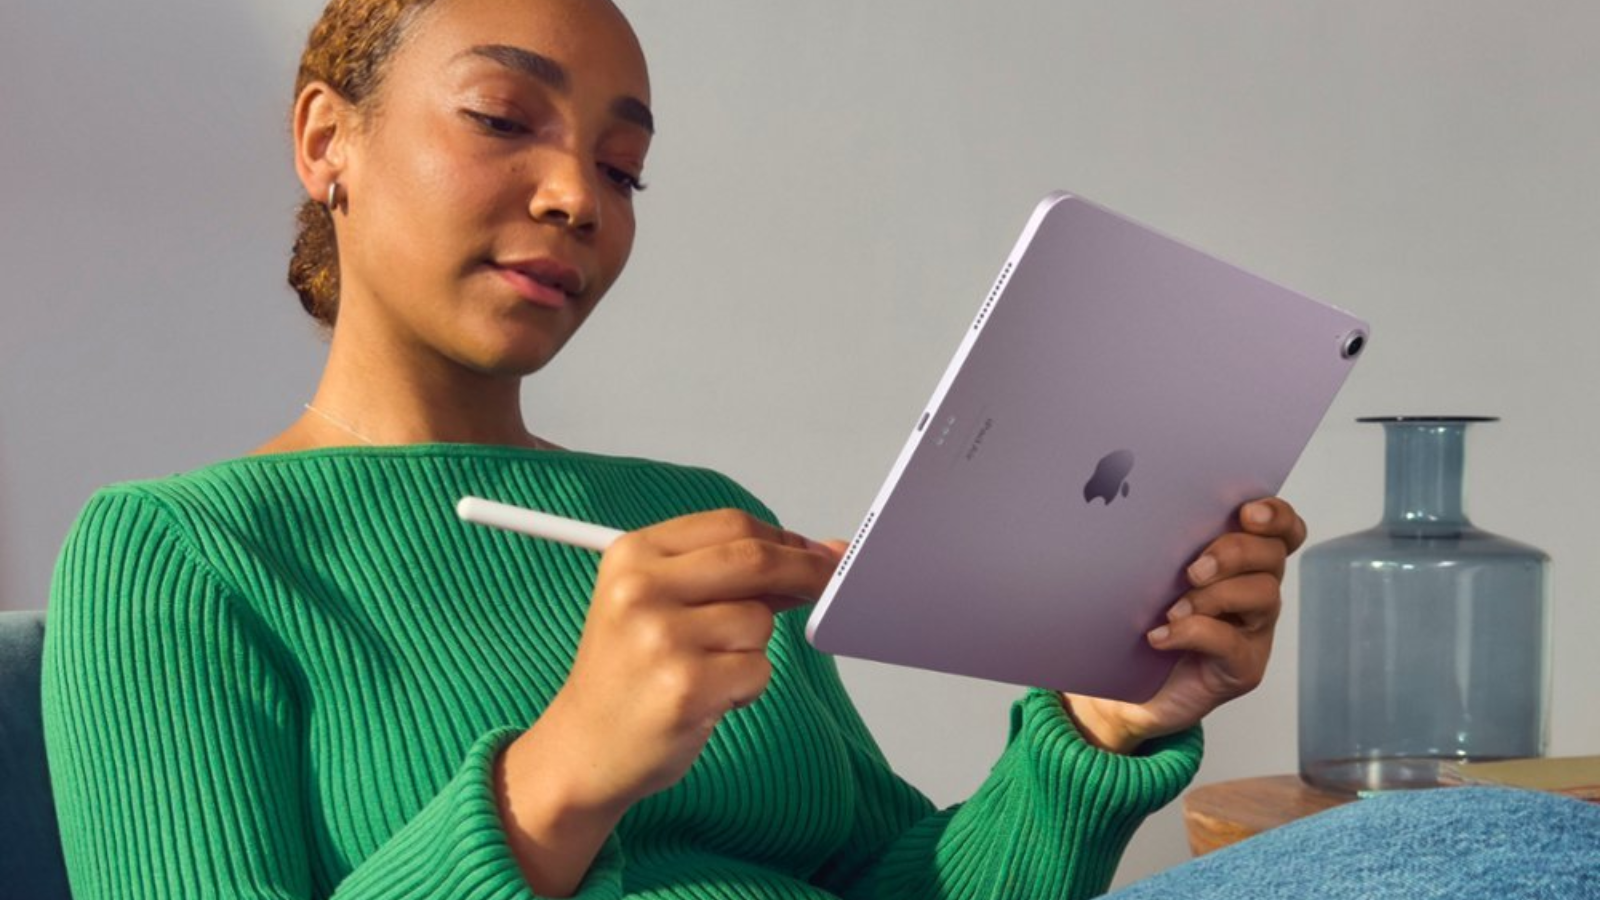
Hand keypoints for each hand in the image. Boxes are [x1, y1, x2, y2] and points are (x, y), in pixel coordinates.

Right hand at [494, 509, 843, 893]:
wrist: (585, 748)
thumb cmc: (629, 674)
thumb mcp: (659, 603)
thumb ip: (731, 574)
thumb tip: (819, 552)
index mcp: (632, 556)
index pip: (731, 525)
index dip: (784, 538)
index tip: (813, 551)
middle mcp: (641, 589)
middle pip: (755, 559)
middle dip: (805, 571)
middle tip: (828, 583)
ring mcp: (661, 638)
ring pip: (759, 621)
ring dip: (752, 648)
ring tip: (710, 668)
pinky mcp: (686, 687)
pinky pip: (758, 670)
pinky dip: (747, 686)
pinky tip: (709, 697)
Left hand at [1064, 497, 1306, 753]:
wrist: (1126, 691)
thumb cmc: (1140, 625)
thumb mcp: (1151, 576)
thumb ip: (1164, 547)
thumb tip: (1142, 514)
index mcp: (1242, 563)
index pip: (1281, 529)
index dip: (1275, 516)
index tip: (1247, 513)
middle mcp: (1256, 592)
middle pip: (1272, 556)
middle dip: (1235, 553)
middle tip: (1193, 569)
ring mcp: (1253, 631)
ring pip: (1262, 595)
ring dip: (1215, 595)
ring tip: (1173, 609)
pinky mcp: (1243, 667)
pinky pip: (1231, 642)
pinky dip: (1193, 633)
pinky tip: (1160, 636)